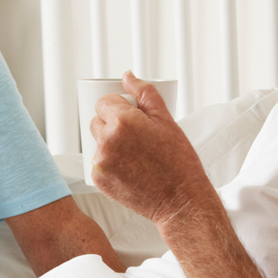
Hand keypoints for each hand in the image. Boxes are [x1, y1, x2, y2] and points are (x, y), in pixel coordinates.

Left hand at [89, 71, 212, 226]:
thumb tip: (128, 76)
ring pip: (98, 142)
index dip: (118, 106)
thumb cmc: (179, 163)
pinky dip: (110, 163)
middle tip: (137, 136)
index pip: (104, 101)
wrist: (180, 201)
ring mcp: (101, 162)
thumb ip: (145, 93)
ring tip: (135, 154)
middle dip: (113, 123)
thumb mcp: (167, 120)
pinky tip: (130, 169)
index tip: (132, 116)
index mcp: (123, 121)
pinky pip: (99, 163)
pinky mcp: (98, 181)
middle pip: (97, 120)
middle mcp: (108, 141)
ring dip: (111, 143)